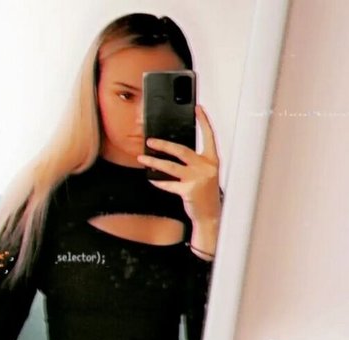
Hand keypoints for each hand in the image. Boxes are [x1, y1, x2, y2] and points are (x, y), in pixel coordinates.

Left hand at [137, 104, 220, 224]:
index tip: (198, 109)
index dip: (204, 121)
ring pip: (171, 166)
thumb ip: (194, 162)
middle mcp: (206, 167)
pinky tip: (152, 179)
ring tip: (143, 158)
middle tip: (150, 141)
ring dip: (154, 161)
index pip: (209, 136)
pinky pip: (169, 183)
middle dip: (163, 145)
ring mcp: (198, 178)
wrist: (210, 215)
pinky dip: (159, 181)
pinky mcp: (189, 190)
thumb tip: (173, 151)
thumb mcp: (205, 174)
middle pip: (182, 150)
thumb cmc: (206, 194)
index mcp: (212, 160)